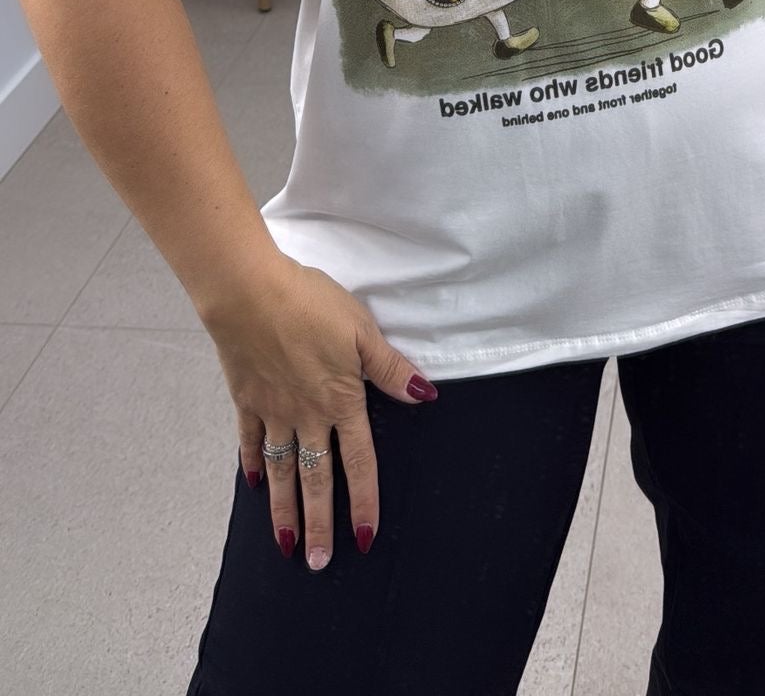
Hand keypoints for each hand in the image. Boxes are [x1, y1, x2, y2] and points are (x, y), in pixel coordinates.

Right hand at [206, 255, 437, 570]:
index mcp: (340, 402)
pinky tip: (252, 484)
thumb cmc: (311, 305)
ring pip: (281, 470)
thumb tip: (424, 396)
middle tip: (317, 563)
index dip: (364, 501)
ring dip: (285, 509)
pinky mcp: (246, 398)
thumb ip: (390, 368)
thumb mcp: (362, 330)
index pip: (359, 462)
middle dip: (319, 523)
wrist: (250, 294)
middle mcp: (306, 416)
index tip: (364, 538)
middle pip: (316, 479)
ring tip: (286, 545)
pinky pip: (250, 440)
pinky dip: (251, 463)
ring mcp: (273, 410)